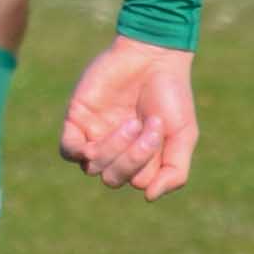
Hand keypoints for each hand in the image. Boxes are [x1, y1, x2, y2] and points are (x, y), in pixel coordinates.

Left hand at [57, 38, 199, 199]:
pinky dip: (83, 151)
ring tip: (132, 122)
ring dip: (114, 150)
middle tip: (151, 124)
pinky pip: (69, 151)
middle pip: (113, 179)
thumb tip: (148, 197)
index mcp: (141, 159)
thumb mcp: (184, 135)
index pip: (138, 183)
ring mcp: (96, 136)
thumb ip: (174, 171)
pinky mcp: (78, 120)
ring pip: (93, 168)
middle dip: (134, 158)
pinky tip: (99, 137)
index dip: (150, 162)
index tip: (162, 128)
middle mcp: (116, 151)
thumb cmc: (171, 95)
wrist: (153, 55)